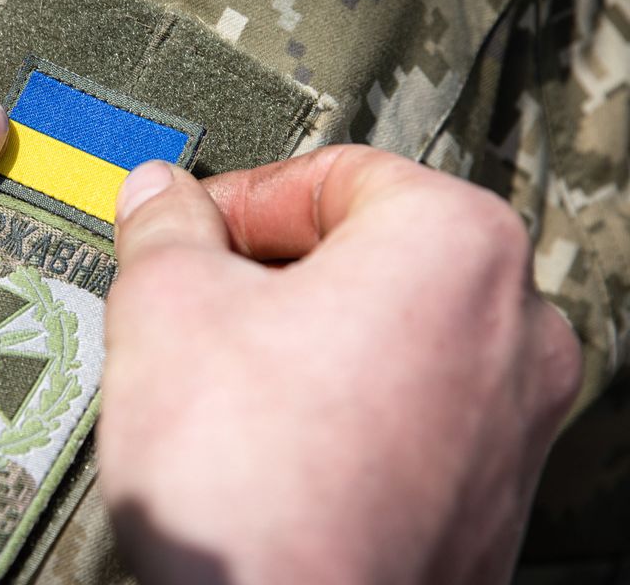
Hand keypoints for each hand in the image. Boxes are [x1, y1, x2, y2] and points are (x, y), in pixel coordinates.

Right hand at [99, 147, 579, 584]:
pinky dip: (340, 407)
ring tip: (221, 374)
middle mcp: (515, 329)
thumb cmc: (246, 473)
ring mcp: (513, 425)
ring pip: (390, 336)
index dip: (242, 196)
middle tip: (195, 295)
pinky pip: (408, 415)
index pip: (337, 174)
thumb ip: (166, 227)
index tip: (187, 229)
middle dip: (272, 269)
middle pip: (371, 253)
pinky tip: (266, 442)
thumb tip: (160, 197)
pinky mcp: (488, 503)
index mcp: (457, 245)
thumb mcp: (167, 303)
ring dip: (304, 336)